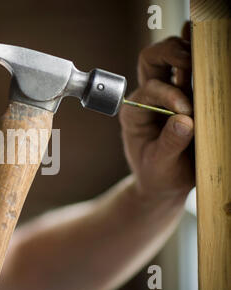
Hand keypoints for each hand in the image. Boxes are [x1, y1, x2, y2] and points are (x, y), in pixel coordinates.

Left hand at [119, 23, 194, 200]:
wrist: (163, 183)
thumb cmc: (157, 175)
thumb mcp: (159, 165)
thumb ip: (169, 144)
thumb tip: (185, 121)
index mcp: (134, 112)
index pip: (150, 89)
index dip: (169, 95)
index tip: (187, 110)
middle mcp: (147, 99)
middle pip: (151, 59)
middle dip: (170, 53)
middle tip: (191, 60)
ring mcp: (167, 95)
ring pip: (170, 59)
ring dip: (186, 51)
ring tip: (205, 50)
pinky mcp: (187, 97)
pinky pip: (190, 72)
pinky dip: (198, 59)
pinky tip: (211, 52)